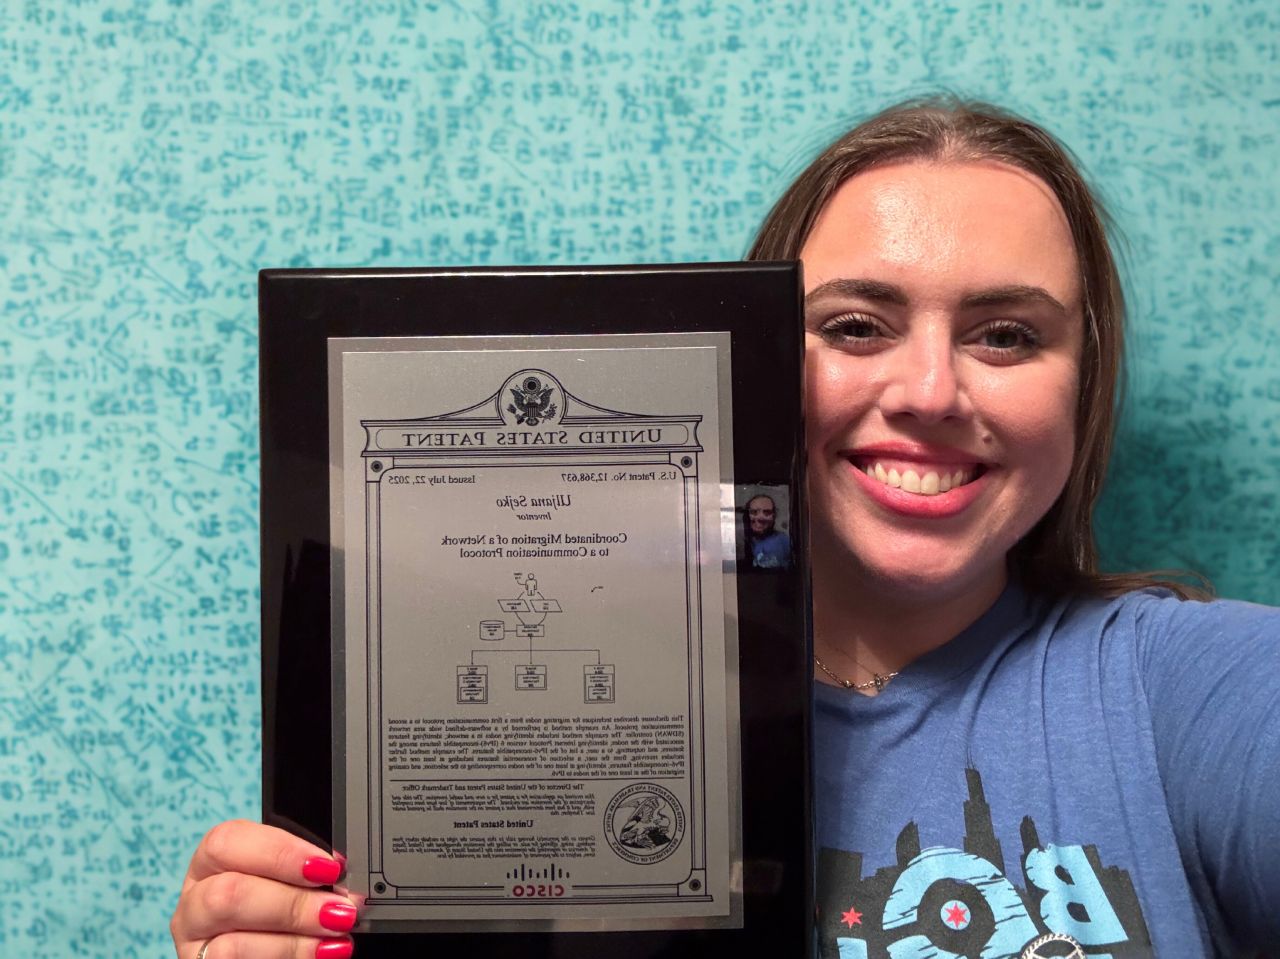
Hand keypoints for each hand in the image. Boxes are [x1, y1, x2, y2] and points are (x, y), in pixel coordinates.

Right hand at [171, 819, 358, 958]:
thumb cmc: (282, 906)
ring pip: (231, 945)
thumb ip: (306, 872)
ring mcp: (196, 945)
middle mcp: (195, 902)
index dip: (282, 852)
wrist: (273, 952)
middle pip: (230, 894)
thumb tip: (345, 876)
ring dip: (293, 943)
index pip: (228, 841)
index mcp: (213, 862)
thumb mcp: (288, 878)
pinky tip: (319, 956)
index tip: (329, 868)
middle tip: (339, 912)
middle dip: (294, 904)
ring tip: (335, 940)